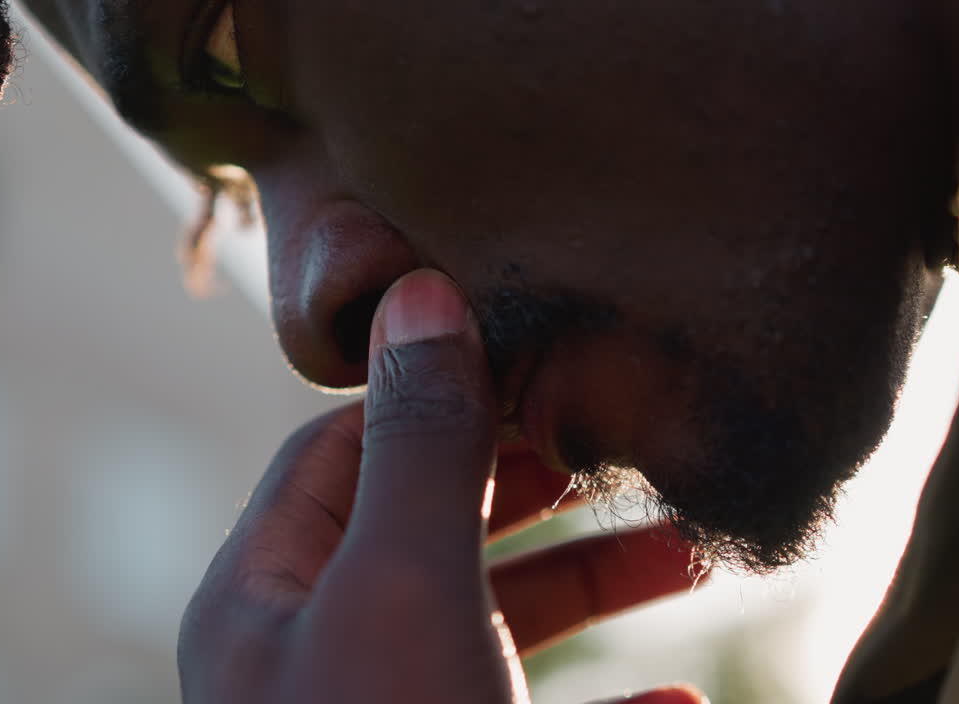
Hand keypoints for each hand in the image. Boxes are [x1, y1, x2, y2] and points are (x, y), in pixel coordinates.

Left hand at [178, 270, 705, 702]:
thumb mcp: (401, 588)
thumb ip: (421, 446)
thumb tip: (425, 295)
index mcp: (268, 594)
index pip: (343, 447)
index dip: (437, 394)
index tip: (538, 361)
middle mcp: (318, 652)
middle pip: (436, 531)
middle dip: (539, 485)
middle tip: (628, 442)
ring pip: (499, 626)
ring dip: (596, 583)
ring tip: (689, 545)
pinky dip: (613, 700)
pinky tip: (682, 698)